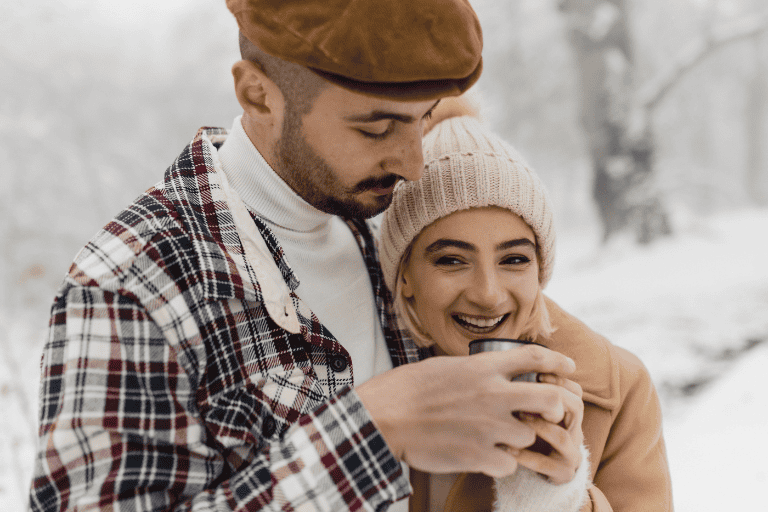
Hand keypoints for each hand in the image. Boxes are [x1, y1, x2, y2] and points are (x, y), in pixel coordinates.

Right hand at [356, 344, 575, 477]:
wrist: (383, 418)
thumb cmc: (407, 390)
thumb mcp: (444, 366)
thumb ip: (475, 369)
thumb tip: (493, 371)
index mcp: (482, 367)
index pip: (534, 358)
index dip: (558, 362)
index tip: (569, 368)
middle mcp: (492, 395)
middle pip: (551, 400)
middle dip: (558, 408)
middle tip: (551, 414)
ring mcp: (488, 427)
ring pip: (530, 437)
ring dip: (521, 440)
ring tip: (502, 439)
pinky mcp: (479, 456)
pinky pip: (510, 464)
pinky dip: (502, 463)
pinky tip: (486, 457)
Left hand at [515, 375, 584, 484]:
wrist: (533, 476)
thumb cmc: (527, 434)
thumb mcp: (529, 409)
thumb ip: (525, 390)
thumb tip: (506, 361)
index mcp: (569, 413)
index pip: (575, 390)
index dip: (559, 379)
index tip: (537, 372)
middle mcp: (575, 432)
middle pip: (576, 407)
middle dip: (551, 398)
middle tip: (523, 394)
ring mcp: (570, 455)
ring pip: (562, 436)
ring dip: (538, 425)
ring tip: (516, 416)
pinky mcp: (561, 475)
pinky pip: (546, 464)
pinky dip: (524, 455)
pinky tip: (505, 447)